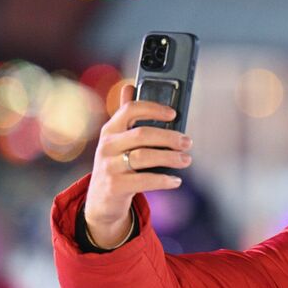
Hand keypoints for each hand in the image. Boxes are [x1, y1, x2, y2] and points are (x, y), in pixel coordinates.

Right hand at [83, 83, 191, 246]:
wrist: (100, 200)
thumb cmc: (116, 164)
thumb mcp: (117, 140)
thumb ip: (125, 116)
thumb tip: (130, 86)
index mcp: (110, 129)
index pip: (130, 110)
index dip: (153, 108)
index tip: (174, 113)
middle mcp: (107, 145)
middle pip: (142, 134)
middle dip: (169, 136)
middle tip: (188, 142)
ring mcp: (109, 166)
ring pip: (144, 157)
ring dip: (170, 157)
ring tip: (186, 159)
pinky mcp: (114, 186)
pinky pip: (144, 180)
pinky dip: (163, 180)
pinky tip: (176, 180)